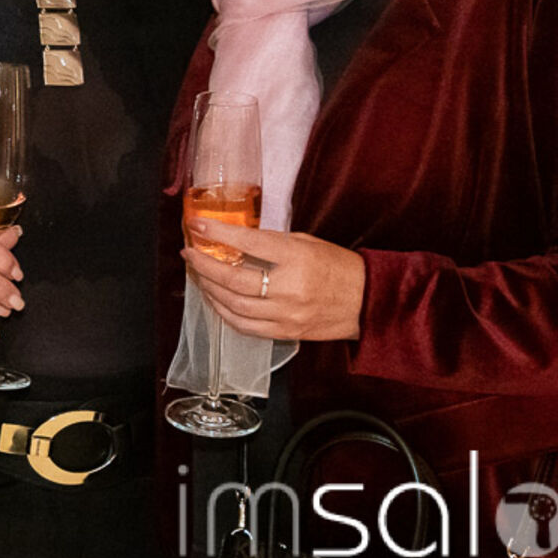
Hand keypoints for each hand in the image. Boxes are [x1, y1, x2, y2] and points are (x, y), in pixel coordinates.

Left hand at [181, 220, 364, 340]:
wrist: (367, 302)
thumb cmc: (339, 268)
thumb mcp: (306, 243)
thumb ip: (271, 243)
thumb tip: (235, 239)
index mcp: (296, 257)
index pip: (247, 242)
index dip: (217, 233)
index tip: (196, 225)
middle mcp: (288, 288)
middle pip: (232, 279)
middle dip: (203, 265)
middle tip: (189, 253)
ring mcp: (286, 314)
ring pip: (233, 305)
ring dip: (208, 289)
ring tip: (198, 275)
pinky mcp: (285, 332)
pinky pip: (245, 326)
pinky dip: (224, 313)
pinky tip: (216, 300)